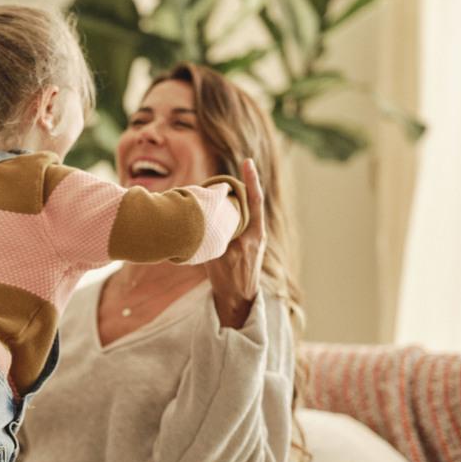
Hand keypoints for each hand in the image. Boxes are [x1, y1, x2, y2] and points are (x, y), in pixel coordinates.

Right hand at [206, 157, 266, 328]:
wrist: (238, 300)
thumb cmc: (229, 280)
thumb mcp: (219, 256)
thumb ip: (215, 236)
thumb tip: (203, 217)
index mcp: (253, 235)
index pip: (254, 201)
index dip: (251, 181)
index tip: (247, 162)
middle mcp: (257, 234)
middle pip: (250, 203)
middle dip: (242, 186)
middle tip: (235, 171)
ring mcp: (254, 239)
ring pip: (245, 212)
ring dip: (235, 200)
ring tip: (223, 188)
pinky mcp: (248, 244)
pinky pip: (241, 221)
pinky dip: (233, 212)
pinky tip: (221, 209)